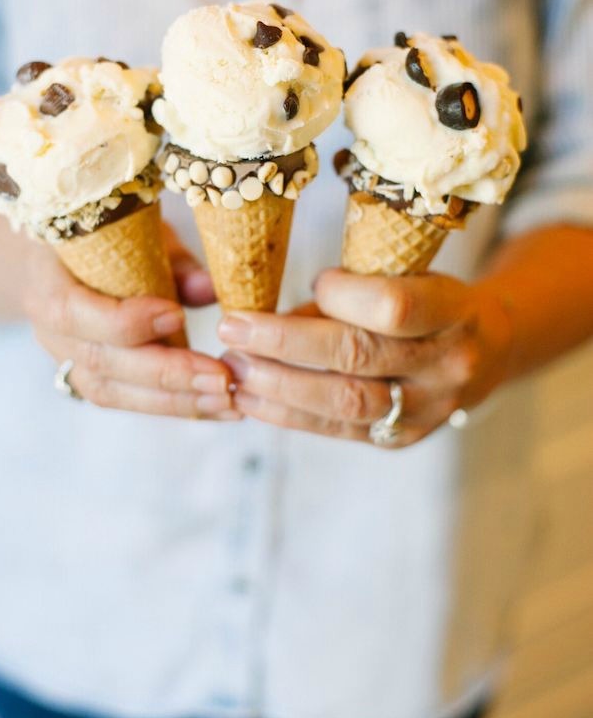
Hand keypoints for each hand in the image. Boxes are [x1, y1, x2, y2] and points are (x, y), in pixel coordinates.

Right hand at [24, 227, 237, 419]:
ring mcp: (65, 360)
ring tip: (225, 399)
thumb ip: (172, 260)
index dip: (125, 320)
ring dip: (174, 401)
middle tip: (221, 377)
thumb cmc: (108, 236)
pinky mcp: (88, 380)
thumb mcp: (138, 231)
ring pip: (112, 392)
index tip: (176, 314)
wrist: (66, 259)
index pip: (73, 311)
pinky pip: (126, 401)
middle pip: (101, 362)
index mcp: (47, 280)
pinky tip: (212, 404)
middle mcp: (48, 329)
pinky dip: (172, 405)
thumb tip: (209, 288)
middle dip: (166, 374)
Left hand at [219, 269, 514, 446]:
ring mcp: (427, 410)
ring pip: (343, 402)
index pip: (393, 306)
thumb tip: (267, 313)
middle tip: (232, 328)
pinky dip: (287, 414)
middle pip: (357, 356)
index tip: (313, 280)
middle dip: (284, 342)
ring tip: (233, 367)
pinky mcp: (401, 439)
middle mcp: (446, 366)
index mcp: (454, 313)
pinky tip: (250, 397)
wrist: (485, 351)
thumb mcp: (407, 277)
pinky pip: (336, 430)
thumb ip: (348, 296)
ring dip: (277, 385)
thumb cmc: (428, 301)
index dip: (343, 294)